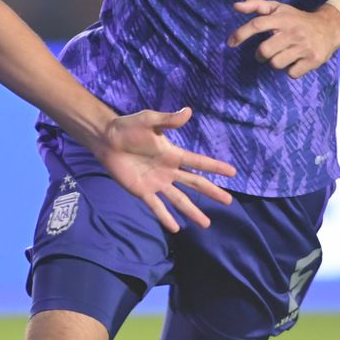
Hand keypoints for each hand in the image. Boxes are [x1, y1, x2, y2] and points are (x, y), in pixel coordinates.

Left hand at [92, 107, 236, 231]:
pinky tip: (175, 228)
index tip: (233, 173)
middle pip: (194, 184)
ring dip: (192, 211)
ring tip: (206, 224)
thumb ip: (168, 120)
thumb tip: (188, 111)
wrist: (106, 139)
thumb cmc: (128, 127)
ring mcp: (157, 183)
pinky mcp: (142, 191)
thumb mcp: (149, 120)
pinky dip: (165, 217)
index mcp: (173, 154)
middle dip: (211, 193)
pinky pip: (156, 207)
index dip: (215, 167)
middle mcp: (169, 171)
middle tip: (228, 202)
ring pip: (179, 200)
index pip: (198, 163)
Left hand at [227, 0, 339, 78]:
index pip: (257, 25)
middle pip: (264, 51)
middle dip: (260, 55)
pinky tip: (296, 60)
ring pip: (276, 64)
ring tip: (283, 54)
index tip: (231, 43)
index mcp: (282, 18)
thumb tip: (236, 6)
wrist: (330, 27)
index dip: (241, 34)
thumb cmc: (297, 19)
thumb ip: (257, 5)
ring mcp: (304, 46)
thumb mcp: (279, 8)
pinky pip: (291, 73)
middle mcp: (293, 32)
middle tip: (265, 52)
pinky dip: (290, 70)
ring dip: (275, 62)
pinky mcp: (313, 60)